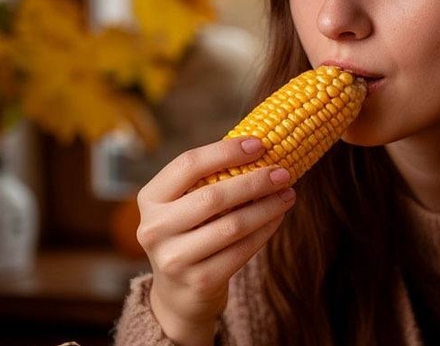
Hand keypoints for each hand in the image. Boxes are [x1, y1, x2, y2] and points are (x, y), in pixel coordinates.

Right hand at [135, 137, 295, 345]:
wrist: (179, 294)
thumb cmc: (190, 234)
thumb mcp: (185, 205)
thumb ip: (210, 179)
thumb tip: (259, 147)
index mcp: (151, 199)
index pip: (188, 164)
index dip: (226, 151)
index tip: (260, 144)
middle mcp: (155, 228)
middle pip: (213, 196)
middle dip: (255, 181)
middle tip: (283, 173)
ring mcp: (174, 258)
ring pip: (232, 226)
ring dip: (267, 207)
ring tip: (288, 194)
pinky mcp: (199, 281)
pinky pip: (242, 250)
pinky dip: (265, 230)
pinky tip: (278, 217)